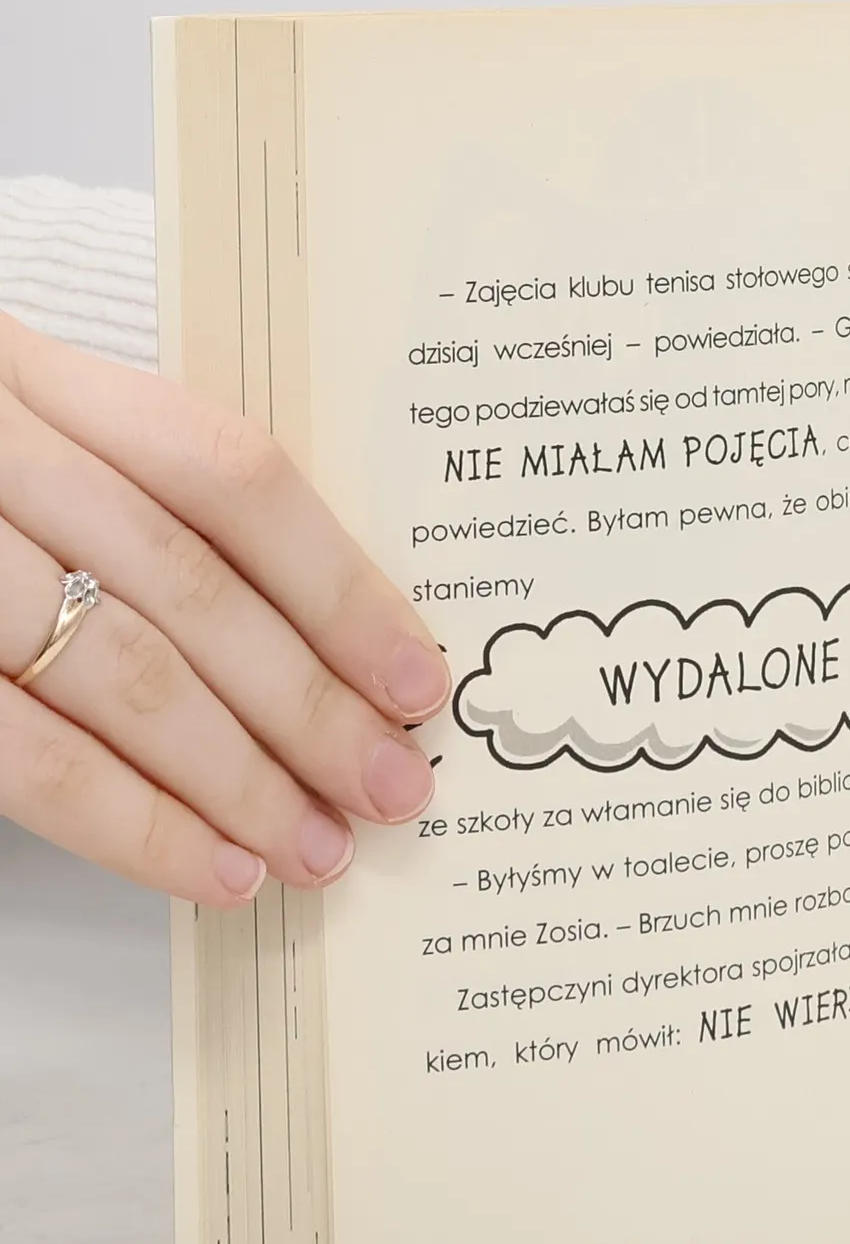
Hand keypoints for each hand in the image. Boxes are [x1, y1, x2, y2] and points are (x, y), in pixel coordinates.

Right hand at [0, 313, 447, 905]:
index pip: (227, 476)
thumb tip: (317, 643)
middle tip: (397, 789)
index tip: (417, 677)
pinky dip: (132, 823)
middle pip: (188, 586)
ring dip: (239, 779)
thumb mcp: (15, 425)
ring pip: (117, 672)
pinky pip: (21, 754)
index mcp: (30, 373)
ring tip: (322, 849)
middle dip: (309, 705)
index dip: (338, 583)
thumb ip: (131, 497)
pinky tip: (215, 870)